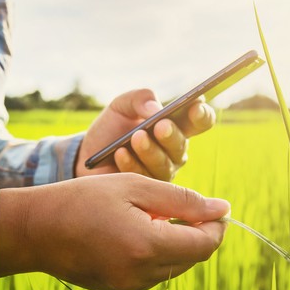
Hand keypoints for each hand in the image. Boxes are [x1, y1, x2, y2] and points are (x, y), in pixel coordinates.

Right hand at [0, 173, 229, 289]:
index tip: (216, 207)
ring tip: (153, 216)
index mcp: (146, 246)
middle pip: (192, 258)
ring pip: (174, 267)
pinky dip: (156, 253)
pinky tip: (137, 232)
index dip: (216, 225)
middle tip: (184, 206)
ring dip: (176, 243)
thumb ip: (181, 199)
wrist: (35, 228)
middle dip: (197, 233)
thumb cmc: (83, 199)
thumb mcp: (135, 186)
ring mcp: (129, 287)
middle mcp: (140, 274)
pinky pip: (153, 274)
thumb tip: (221, 209)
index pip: (204, 244)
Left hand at [75, 89, 215, 180]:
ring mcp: (162, 172)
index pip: (200, 122)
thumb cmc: (111, 128)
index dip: (202, 114)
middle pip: (181, 145)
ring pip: (164, 165)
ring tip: (136, 138)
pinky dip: (131, 163)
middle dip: (171, 135)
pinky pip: (143, 178)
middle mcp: (174, 151)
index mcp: (176, 127)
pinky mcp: (146, 191)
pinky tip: (120, 154)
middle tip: (160, 126)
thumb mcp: (122, 105)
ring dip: (150, 150)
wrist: (87, 154)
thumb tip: (156, 109)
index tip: (195, 106)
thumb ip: (140, 98)